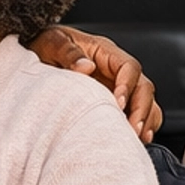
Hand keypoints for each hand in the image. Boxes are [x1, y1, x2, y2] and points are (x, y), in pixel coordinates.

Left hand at [30, 25, 161, 142]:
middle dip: (141, 109)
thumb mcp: (52, 44)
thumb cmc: (46, 47)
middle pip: (143, 87)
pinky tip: (136, 141)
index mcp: (105, 52)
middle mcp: (117, 70)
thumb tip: (85, 66)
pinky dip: (142, 127)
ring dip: (145, 120)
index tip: (117, 104)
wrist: (37, 54)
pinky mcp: (115, 103)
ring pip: (147, 102)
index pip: (129, 67)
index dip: (127, 85)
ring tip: (136, 139)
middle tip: (132, 129)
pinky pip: (139, 114)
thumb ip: (67, 53)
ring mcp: (119, 87)